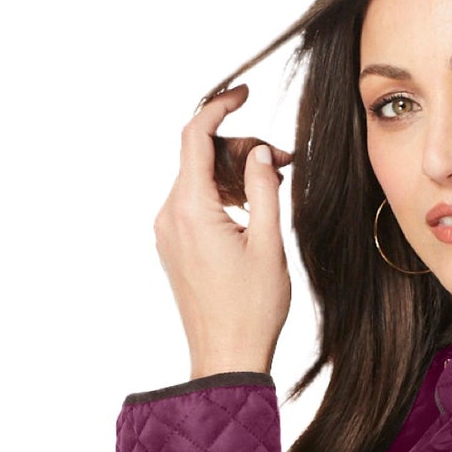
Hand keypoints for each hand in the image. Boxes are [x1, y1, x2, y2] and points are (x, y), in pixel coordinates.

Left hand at [152, 83, 293, 378]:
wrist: (225, 357)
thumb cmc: (250, 310)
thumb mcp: (268, 244)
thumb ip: (263, 189)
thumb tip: (260, 153)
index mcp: (190, 209)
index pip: (195, 135)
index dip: (219, 107)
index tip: (243, 94)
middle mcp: (170, 215)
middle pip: (199, 156)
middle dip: (240, 149)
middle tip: (283, 162)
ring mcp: (168, 231)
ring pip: (198, 179)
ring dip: (233, 174)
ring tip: (273, 189)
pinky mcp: (174, 246)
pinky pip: (195, 203)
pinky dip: (222, 195)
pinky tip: (252, 210)